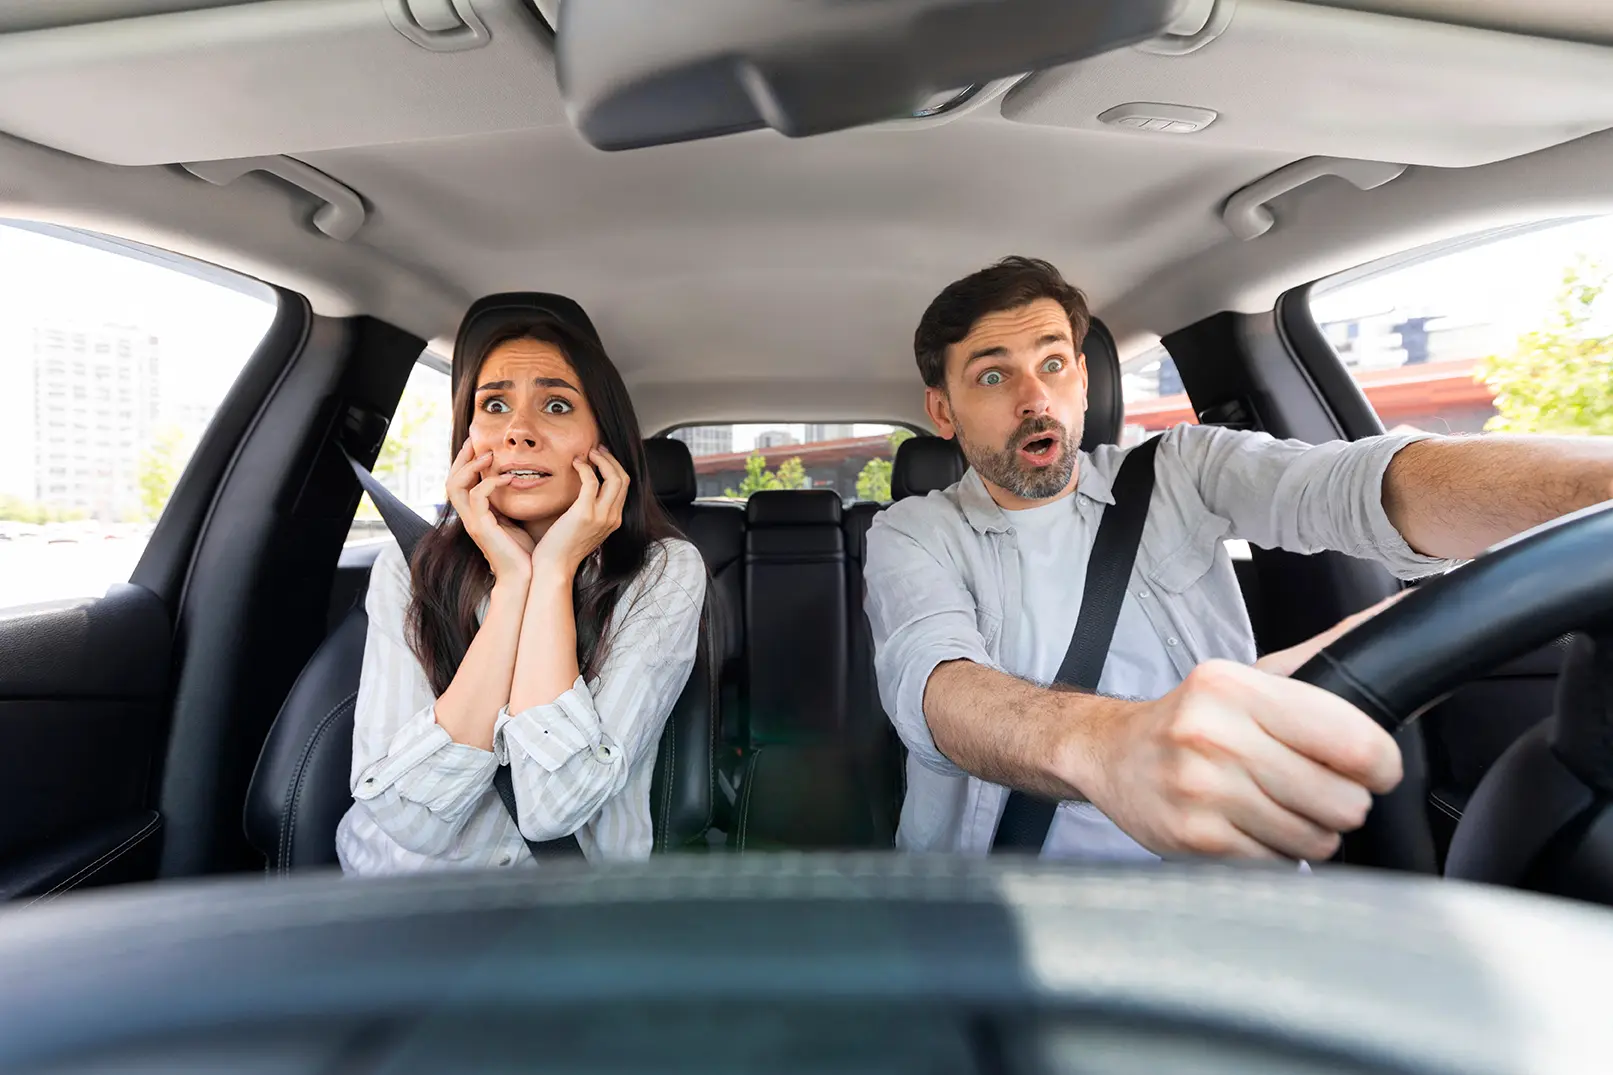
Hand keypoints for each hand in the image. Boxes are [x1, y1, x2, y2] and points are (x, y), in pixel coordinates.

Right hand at [445, 440, 535, 584]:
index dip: (466, 463)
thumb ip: (508, 504)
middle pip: (452, 480)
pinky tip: (508, 478)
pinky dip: (491, 483)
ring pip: (456, 486)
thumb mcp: (514, 521)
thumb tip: (517, 483)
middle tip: (476, 441)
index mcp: (476, 515)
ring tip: (490, 455)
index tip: (479, 445)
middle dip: (462, 458)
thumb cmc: (523, 553)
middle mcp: (469, 517)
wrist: (525, 578)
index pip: (461, 483)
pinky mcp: (481, 527)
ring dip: (471, 466)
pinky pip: (477, 497)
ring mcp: (473, 522)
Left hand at [530, 446, 627, 577]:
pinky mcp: (585, 513)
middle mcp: (613, 517)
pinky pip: (591, 481)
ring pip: (613, 477)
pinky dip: (585, 468)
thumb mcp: (584, 530)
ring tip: (587, 453)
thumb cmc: (562, 549)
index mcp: (614, 521)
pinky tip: (575, 463)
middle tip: (595, 450)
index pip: (624, 487)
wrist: (554, 568)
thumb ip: (590, 513)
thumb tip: (585, 496)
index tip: (600, 458)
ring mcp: (601, 516)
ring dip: (601, 460)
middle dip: (610, 459)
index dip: (614, 468)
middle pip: (623, 478)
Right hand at [1075, 597, 1407, 860]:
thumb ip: (1327, 651)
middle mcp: (1214, 737)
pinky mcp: (1195, 840)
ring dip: (1309, 833)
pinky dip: (1276, 855)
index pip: (1354, 742)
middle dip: (1341, 803)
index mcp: (1235, 688)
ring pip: (1314, 840)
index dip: (1381, 765)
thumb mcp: (1253, 676)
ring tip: (1279, 809)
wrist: (1109, 754)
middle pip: (1341, 801)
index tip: (1372, 768)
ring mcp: (1201, 792)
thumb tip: (1398, 612)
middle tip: (1313, 789)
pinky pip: (1278, 865)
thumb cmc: (1194, 717)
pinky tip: (1251, 829)